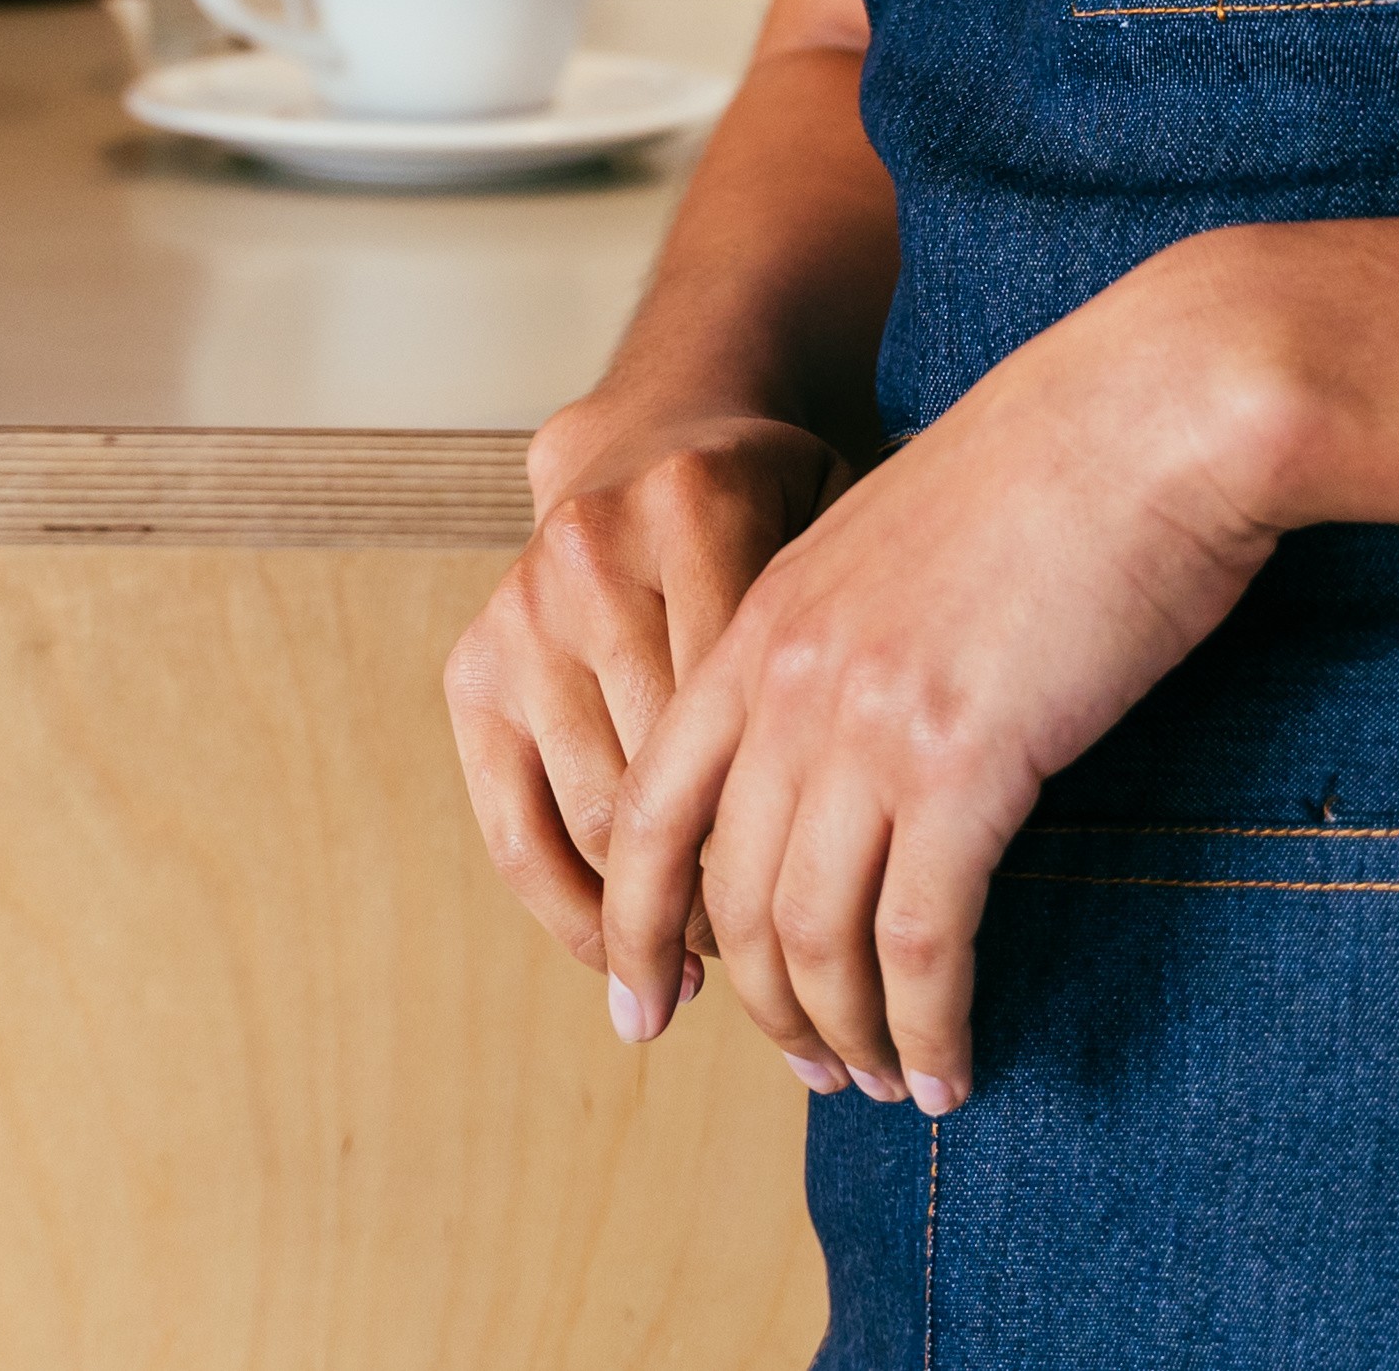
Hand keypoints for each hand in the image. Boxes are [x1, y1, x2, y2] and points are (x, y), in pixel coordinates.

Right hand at [447, 403, 845, 988]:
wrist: (649, 438)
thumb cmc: (775, 508)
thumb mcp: (837, 526)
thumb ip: (864, 628)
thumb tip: (929, 799)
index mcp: (696, 511)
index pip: (755, 713)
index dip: (804, 827)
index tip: (858, 909)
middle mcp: (590, 558)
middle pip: (675, 776)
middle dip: (739, 887)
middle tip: (800, 957)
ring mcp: (519, 617)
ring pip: (597, 819)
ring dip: (662, 913)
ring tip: (726, 961)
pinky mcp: (470, 671)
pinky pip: (513, 833)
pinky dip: (572, 914)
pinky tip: (626, 957)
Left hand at [589, 248, 1305, 1113]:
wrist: (1156, 409)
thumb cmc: (1060, 463)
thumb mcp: (901, 532)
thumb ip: (844, 628)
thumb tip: (848, 736)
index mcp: (763, 616)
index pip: (653, 805)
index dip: (639, 922)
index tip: (646, 1004)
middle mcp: (790, 677)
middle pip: (727, 894)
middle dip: (761, 1006)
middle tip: (810, 1067)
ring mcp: (870, 721)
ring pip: (814, 937)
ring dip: (844, 1035)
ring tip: (880, 1084)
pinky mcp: (967, 764)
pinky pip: (922, 945)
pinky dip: (927, 1028)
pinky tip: (949, 1070)